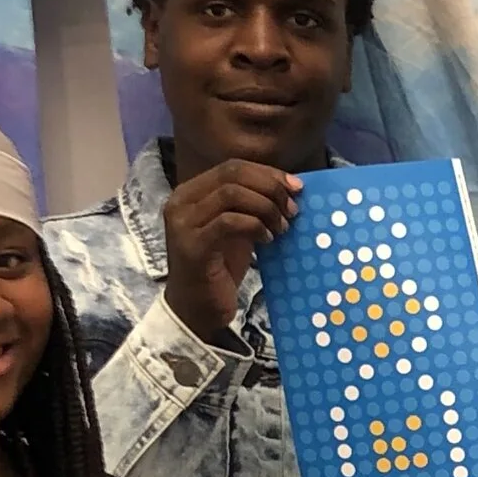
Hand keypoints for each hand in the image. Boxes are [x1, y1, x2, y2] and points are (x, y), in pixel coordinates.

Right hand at [162, 159, 299, 342]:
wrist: (196, 309)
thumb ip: (252, 205)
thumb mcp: (237, 229)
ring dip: (265, 207)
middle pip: (232, 174)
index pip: (232, 167)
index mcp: (190, 192)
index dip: (267, 173)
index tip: (296, 187)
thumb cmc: (219, 268)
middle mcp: (181, 202)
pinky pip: (229, 222)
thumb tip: (289, 187)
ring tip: (282, 227)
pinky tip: (268, 240)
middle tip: (292, 209)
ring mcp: (183, 223)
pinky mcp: (192, 246)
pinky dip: (255, 226)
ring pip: (231, 194)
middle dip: (270, 188)